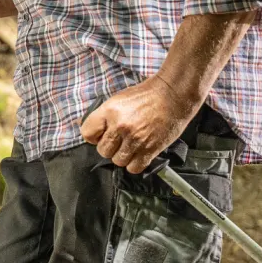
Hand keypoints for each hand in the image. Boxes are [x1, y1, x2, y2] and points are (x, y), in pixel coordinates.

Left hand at [79, 75, 197, 173]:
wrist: (173, 94)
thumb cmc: (148, 94)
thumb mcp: (119, 98)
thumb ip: (104, 115)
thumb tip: (88, 128)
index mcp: (110, 111)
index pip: (87, 133)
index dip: (94, 137)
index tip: (101, 136)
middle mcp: (120, 126)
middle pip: (103, 151)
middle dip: (110, 147)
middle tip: (120, 140)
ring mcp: (135, 139)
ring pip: (118, 161)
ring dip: (123, 156)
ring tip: (131, 146)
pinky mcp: (150, 149)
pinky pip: (134, 167)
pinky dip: (135, 164)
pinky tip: (139, 153)